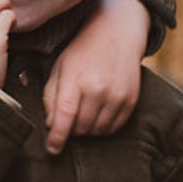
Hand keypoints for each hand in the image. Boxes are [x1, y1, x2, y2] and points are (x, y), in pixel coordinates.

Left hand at [42, 0, 149, 153]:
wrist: (117, 32)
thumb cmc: (82, 51)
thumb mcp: (59, 67)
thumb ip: (51, 96)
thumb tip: (51, 125)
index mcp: (75, 79)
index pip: (64, 117)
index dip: (56, 138)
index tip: (52, 149)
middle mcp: (98, 89)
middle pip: (81, 128)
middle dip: (71, 129)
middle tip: (69, 118)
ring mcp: (117, 95)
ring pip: (97, 131)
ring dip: (87, 129)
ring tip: (84, 112)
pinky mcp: (131, 99)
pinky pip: (115, 127)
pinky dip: (104, 126)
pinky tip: (98, 112)